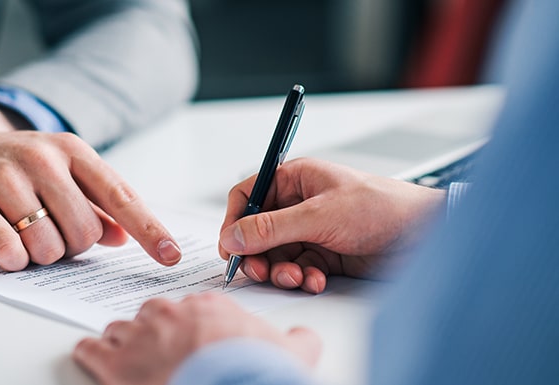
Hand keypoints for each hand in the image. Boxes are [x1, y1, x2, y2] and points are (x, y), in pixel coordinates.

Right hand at [0, 123, 181, 270]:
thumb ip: (91, 203)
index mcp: (70, 151)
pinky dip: (11, 258)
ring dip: (38, 254)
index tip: (171, 256)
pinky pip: (9, 249)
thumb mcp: (54, 173)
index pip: (120, 196)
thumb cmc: (6, 165)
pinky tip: (3, 244)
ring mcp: (5, 176)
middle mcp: (42, 158)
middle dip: (70, 246)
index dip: (149, 230)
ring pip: (48, 246)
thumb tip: (122, 235)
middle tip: (46, 232)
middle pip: (84, 232)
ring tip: (19, 231)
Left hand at [73, 293, 320, 384]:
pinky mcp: (115, 363)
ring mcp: (140, 336)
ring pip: (121, 329)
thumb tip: (303, 336)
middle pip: (154, 315)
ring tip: (130, 359)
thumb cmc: (255, 374)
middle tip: (162, 353)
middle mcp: (170, 314)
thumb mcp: (293, 354)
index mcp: (208, 308)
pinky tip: (95, 359)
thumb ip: (297, 339)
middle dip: (155, 332)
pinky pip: (92, 349)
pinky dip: (92, 354)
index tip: (190, 339)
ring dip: (123, 342)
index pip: (191, 307)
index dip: (189, 327)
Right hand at [219, 158, 445, 292]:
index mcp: (295, 179)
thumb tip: (233, 236)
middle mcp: (299, 204)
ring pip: (276, 255)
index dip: (234, 221)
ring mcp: (311, 231)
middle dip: (258, 255)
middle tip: (260, 272)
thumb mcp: (320, 216)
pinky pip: (298, 269)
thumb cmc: (382, 207)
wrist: (426, 235)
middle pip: (258, 232)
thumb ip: (272, 228)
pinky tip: (316, 279)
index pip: (248, 196)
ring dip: (281, 271)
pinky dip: (303, 278)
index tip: (230, 247)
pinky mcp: (325, 254)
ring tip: (296, 277)